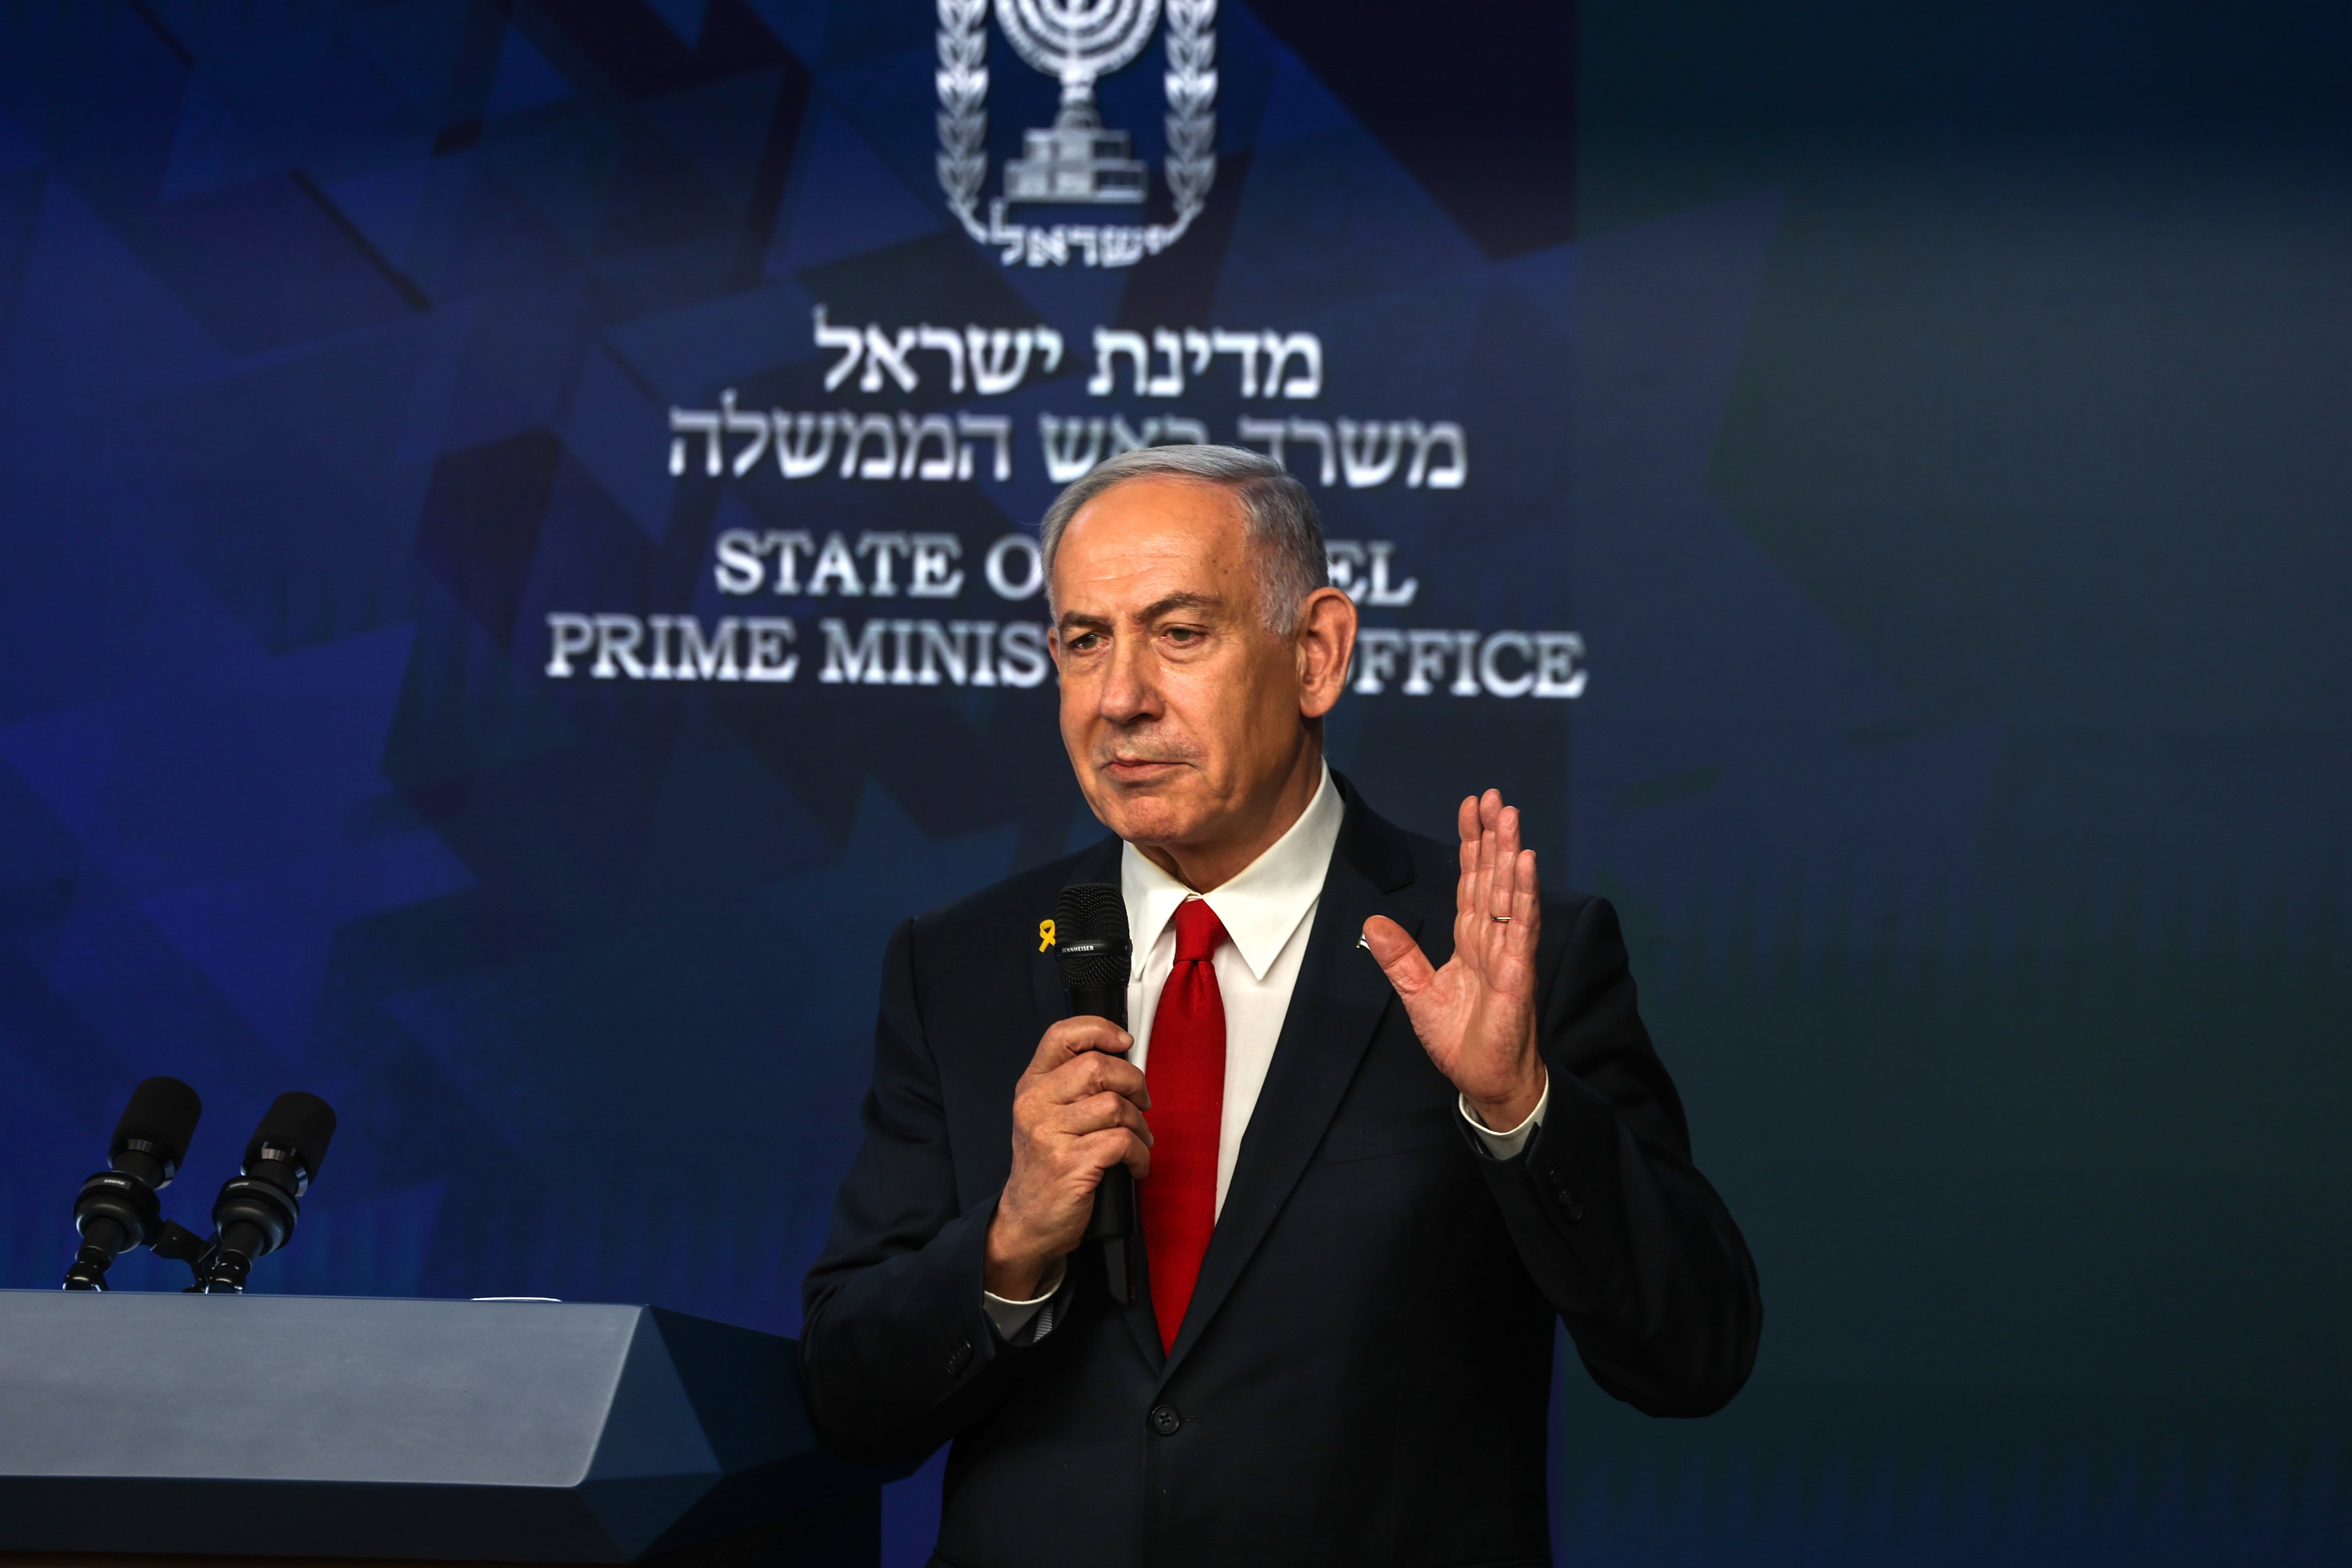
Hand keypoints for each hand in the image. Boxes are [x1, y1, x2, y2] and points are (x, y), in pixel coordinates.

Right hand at [985, 1017, 1153, 1299]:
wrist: (1027, 1223)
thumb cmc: (1046, 1167)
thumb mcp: (1046, 1117)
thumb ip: (1072, 1086)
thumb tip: (1122, 1059)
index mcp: (1032, 1086)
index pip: (1061, 1036)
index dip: (1099, 1030)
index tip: (1124, 1042)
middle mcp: (1035, 1104)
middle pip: (1097, 1067)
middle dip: (1133, 1083)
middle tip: (1142, 1103)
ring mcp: (1049, 1134)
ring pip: (1114, 1105)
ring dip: (1139, 1125)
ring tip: (1140, 1141)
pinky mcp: (1069, 1163)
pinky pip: (1122, 1142)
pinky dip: (1140, 1154)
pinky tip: (1136, 1166)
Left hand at [1363, 789, 1546, 1129]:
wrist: (1485, 1081)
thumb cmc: (1460, 1040)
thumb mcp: (1418, 994)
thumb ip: (1400, 957)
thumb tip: (1371, 923)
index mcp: (1469, 941)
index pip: (1470, 883)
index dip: (1470, 846)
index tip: (1470, 808)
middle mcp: (1492, 940)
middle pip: (1491, 878)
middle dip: (1491, 837)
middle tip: (1492, 797)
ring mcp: (1508, 953)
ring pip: (1509, 893)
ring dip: (1510, 854)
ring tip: (1509, 816)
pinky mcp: (1519, 972)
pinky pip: (1522, 926)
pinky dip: (1524, 893)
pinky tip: (1525, 863)